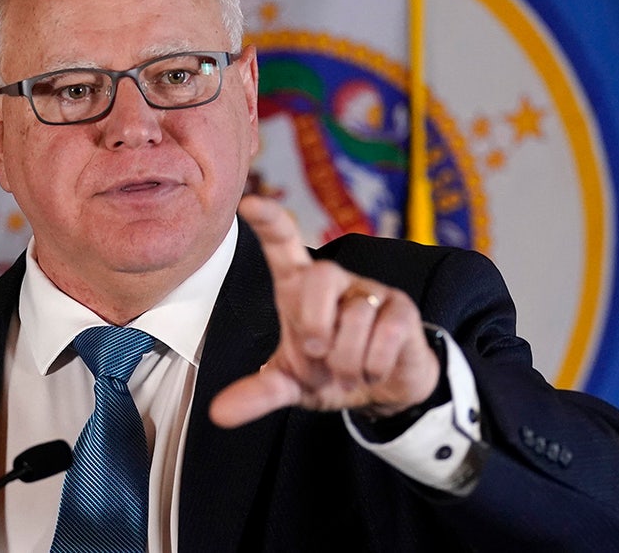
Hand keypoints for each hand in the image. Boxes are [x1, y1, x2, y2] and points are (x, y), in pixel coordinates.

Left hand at [209, 195, 440, 427]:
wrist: (383, 391)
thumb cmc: (330, 372)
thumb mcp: (291, 385)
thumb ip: (258, 393)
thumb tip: (217, 414)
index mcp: (298, 288)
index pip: (282, 243)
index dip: (269, 221)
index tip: (249, 203)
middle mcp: (333, 280)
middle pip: (319, 276)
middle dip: (315, 323)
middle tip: (317, 353)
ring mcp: (369, 290)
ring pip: (354, 318)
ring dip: (346, 361)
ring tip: (347, 371)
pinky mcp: (401, 308)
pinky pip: (386, 334)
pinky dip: (373, 366)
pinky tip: (372, 370)